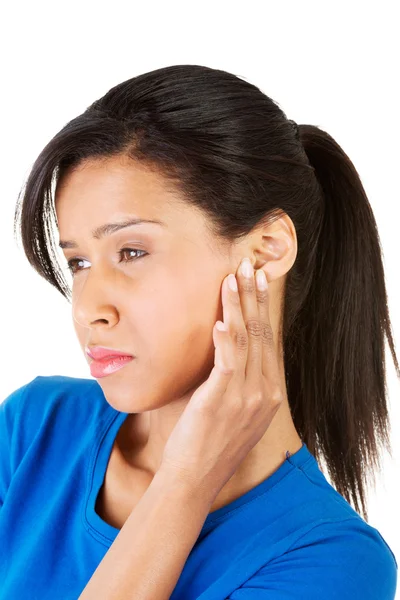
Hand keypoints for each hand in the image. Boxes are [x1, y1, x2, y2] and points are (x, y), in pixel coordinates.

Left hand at [160, 257, 283, 498]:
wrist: (195, 477)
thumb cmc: (209, 442)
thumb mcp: (235, 411)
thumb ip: (239, 382)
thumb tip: (229, 350)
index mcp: (269, 393)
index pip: (267, 339)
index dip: (262, 307)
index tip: (258, 281)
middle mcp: (264, 392)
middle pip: (260, 333)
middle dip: (254, 296)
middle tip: (249, 266)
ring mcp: (246, 397)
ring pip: (245, 340)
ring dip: (238, 306)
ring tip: (233, 278)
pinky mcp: (223, 400)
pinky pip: (228, 362)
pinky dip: (227, 338)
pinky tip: (222, 318)